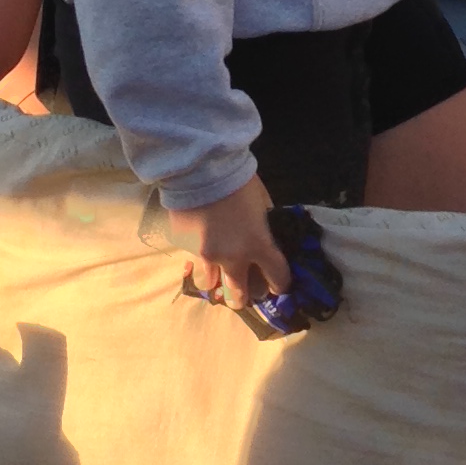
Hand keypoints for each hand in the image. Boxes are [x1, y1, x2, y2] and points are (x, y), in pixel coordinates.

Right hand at [173, 174, 291, 310]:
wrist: (200, 167)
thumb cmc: (238, 180)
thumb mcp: (263, 202)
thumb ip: (266, 227)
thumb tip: (269, 240)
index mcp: (257, 246)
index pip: (277, 279)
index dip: (281, 283)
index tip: (279, 283)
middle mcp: (231, 258)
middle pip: (239, 297)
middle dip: (245, 297)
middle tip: (246, 291)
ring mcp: (204, 256)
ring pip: (211, 286)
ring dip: (218, 283)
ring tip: (219, 276)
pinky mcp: (184, 248)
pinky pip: (194, 261)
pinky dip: (200, 258)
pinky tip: (202, 242)